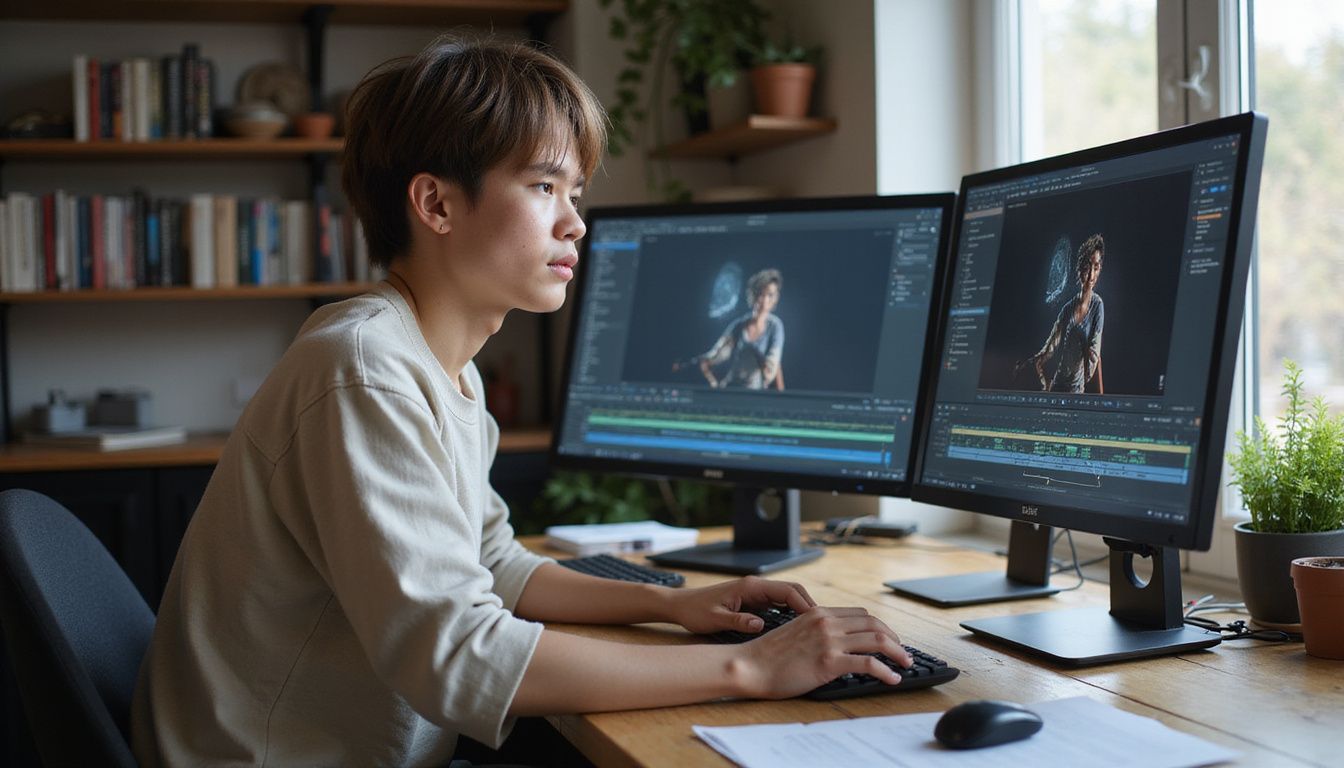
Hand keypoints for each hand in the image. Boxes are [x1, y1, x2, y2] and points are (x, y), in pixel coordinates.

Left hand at [665, 576, 813, 634]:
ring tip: (816, 631)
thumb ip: (738, 621)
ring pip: (787, 599)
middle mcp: (756, 587)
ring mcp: (756, 594)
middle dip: (809, 606)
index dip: (805, 604)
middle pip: (792, 592)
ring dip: (801, 611)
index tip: (818, 620)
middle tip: (825, 627)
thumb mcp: (715, 619)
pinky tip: (797, 631)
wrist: (681, 605)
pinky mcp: (753, 602)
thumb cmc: (696, 611)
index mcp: (750, 586)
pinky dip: (790, 615)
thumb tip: (760, 625)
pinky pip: (778, 606)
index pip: (786, 590)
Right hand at [733, 607, 912, 699]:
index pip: (860, 615)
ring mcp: (829, 640)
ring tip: (905, 664)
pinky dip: (886, 671)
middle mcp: (827, 622)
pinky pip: (868, 664)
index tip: (889, 640)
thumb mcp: (795, 632)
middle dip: (894, 638)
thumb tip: (837, 643)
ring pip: (878, 640)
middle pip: (874, 624)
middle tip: (903, 653)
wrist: (750, 666)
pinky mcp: (829, 661)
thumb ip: (817, 632)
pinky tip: (892, 678)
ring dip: (897, 653)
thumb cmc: (768, 655)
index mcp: (819, 613)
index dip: (880, 627)